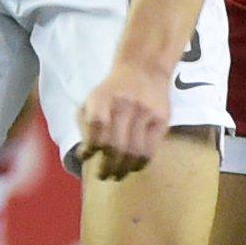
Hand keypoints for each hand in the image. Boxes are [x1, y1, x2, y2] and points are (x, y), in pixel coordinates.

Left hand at [76, 58, 171, 179]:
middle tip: (103, 175)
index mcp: (103, 98)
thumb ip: (85, 124)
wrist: (143, 69)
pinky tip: (133, 166)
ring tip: (117, 175)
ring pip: (133, 152)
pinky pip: (150, 150)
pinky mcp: (161, 119)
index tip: (88, 156)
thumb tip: (85, 155)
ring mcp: (144, 112)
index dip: (91, 146)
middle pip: (115, 145)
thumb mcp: (92, 99)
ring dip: (123, 169)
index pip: (96, 126)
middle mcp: (124, 104)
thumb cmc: (112, 91)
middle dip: (107, 166)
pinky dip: (140, 164)